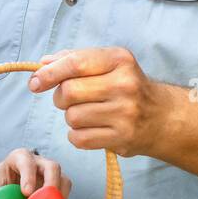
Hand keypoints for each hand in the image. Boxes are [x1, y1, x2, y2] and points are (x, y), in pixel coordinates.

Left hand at [0, 147, 71, 198]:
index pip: (26, 163)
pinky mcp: (58, 185)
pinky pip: (65, 194)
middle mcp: (39, 162)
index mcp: (20, 157)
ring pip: (64, 180)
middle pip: (52, 167)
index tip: (26, 193)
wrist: (6, 183)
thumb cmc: (0, 183)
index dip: (28, 177)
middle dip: (51, 184)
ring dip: (59, 198)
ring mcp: (51, 173)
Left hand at [27, 47, 168, 156]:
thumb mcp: (108, 64)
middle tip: (70, 99)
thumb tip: (42, 64)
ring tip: (88, 114)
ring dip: (71, 117)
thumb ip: (74, 59)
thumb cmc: (127, 86)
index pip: (75, 64)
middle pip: (68, 92)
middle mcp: (125, 85)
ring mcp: (125, 113)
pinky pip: (79, 138)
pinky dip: (77, 135)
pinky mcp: (122, 138)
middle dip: (61, 97)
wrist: (162, 117)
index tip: (35, 82)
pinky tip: (91, 129)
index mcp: (120, 60)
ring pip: (72, 117)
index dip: (49, 73)